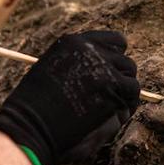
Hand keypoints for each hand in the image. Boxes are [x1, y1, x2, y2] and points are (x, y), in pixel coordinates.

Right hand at [0, 30, 140, 164]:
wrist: (31, 123)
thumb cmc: (34, 106)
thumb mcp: (50, 71)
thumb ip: (75, 64)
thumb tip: (102, 68)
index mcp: (73, 42)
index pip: (113, 41)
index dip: (117, 58)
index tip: (114, 72)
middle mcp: (90, 49)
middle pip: (125, 60)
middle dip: (122, 78)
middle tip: (114, 96)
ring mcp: (102, 66)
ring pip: (130, 77)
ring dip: (125, 93)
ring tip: (113, 108)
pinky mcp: (111, 87)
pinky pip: (132, 93)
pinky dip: (128, 105)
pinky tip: (115, 115)